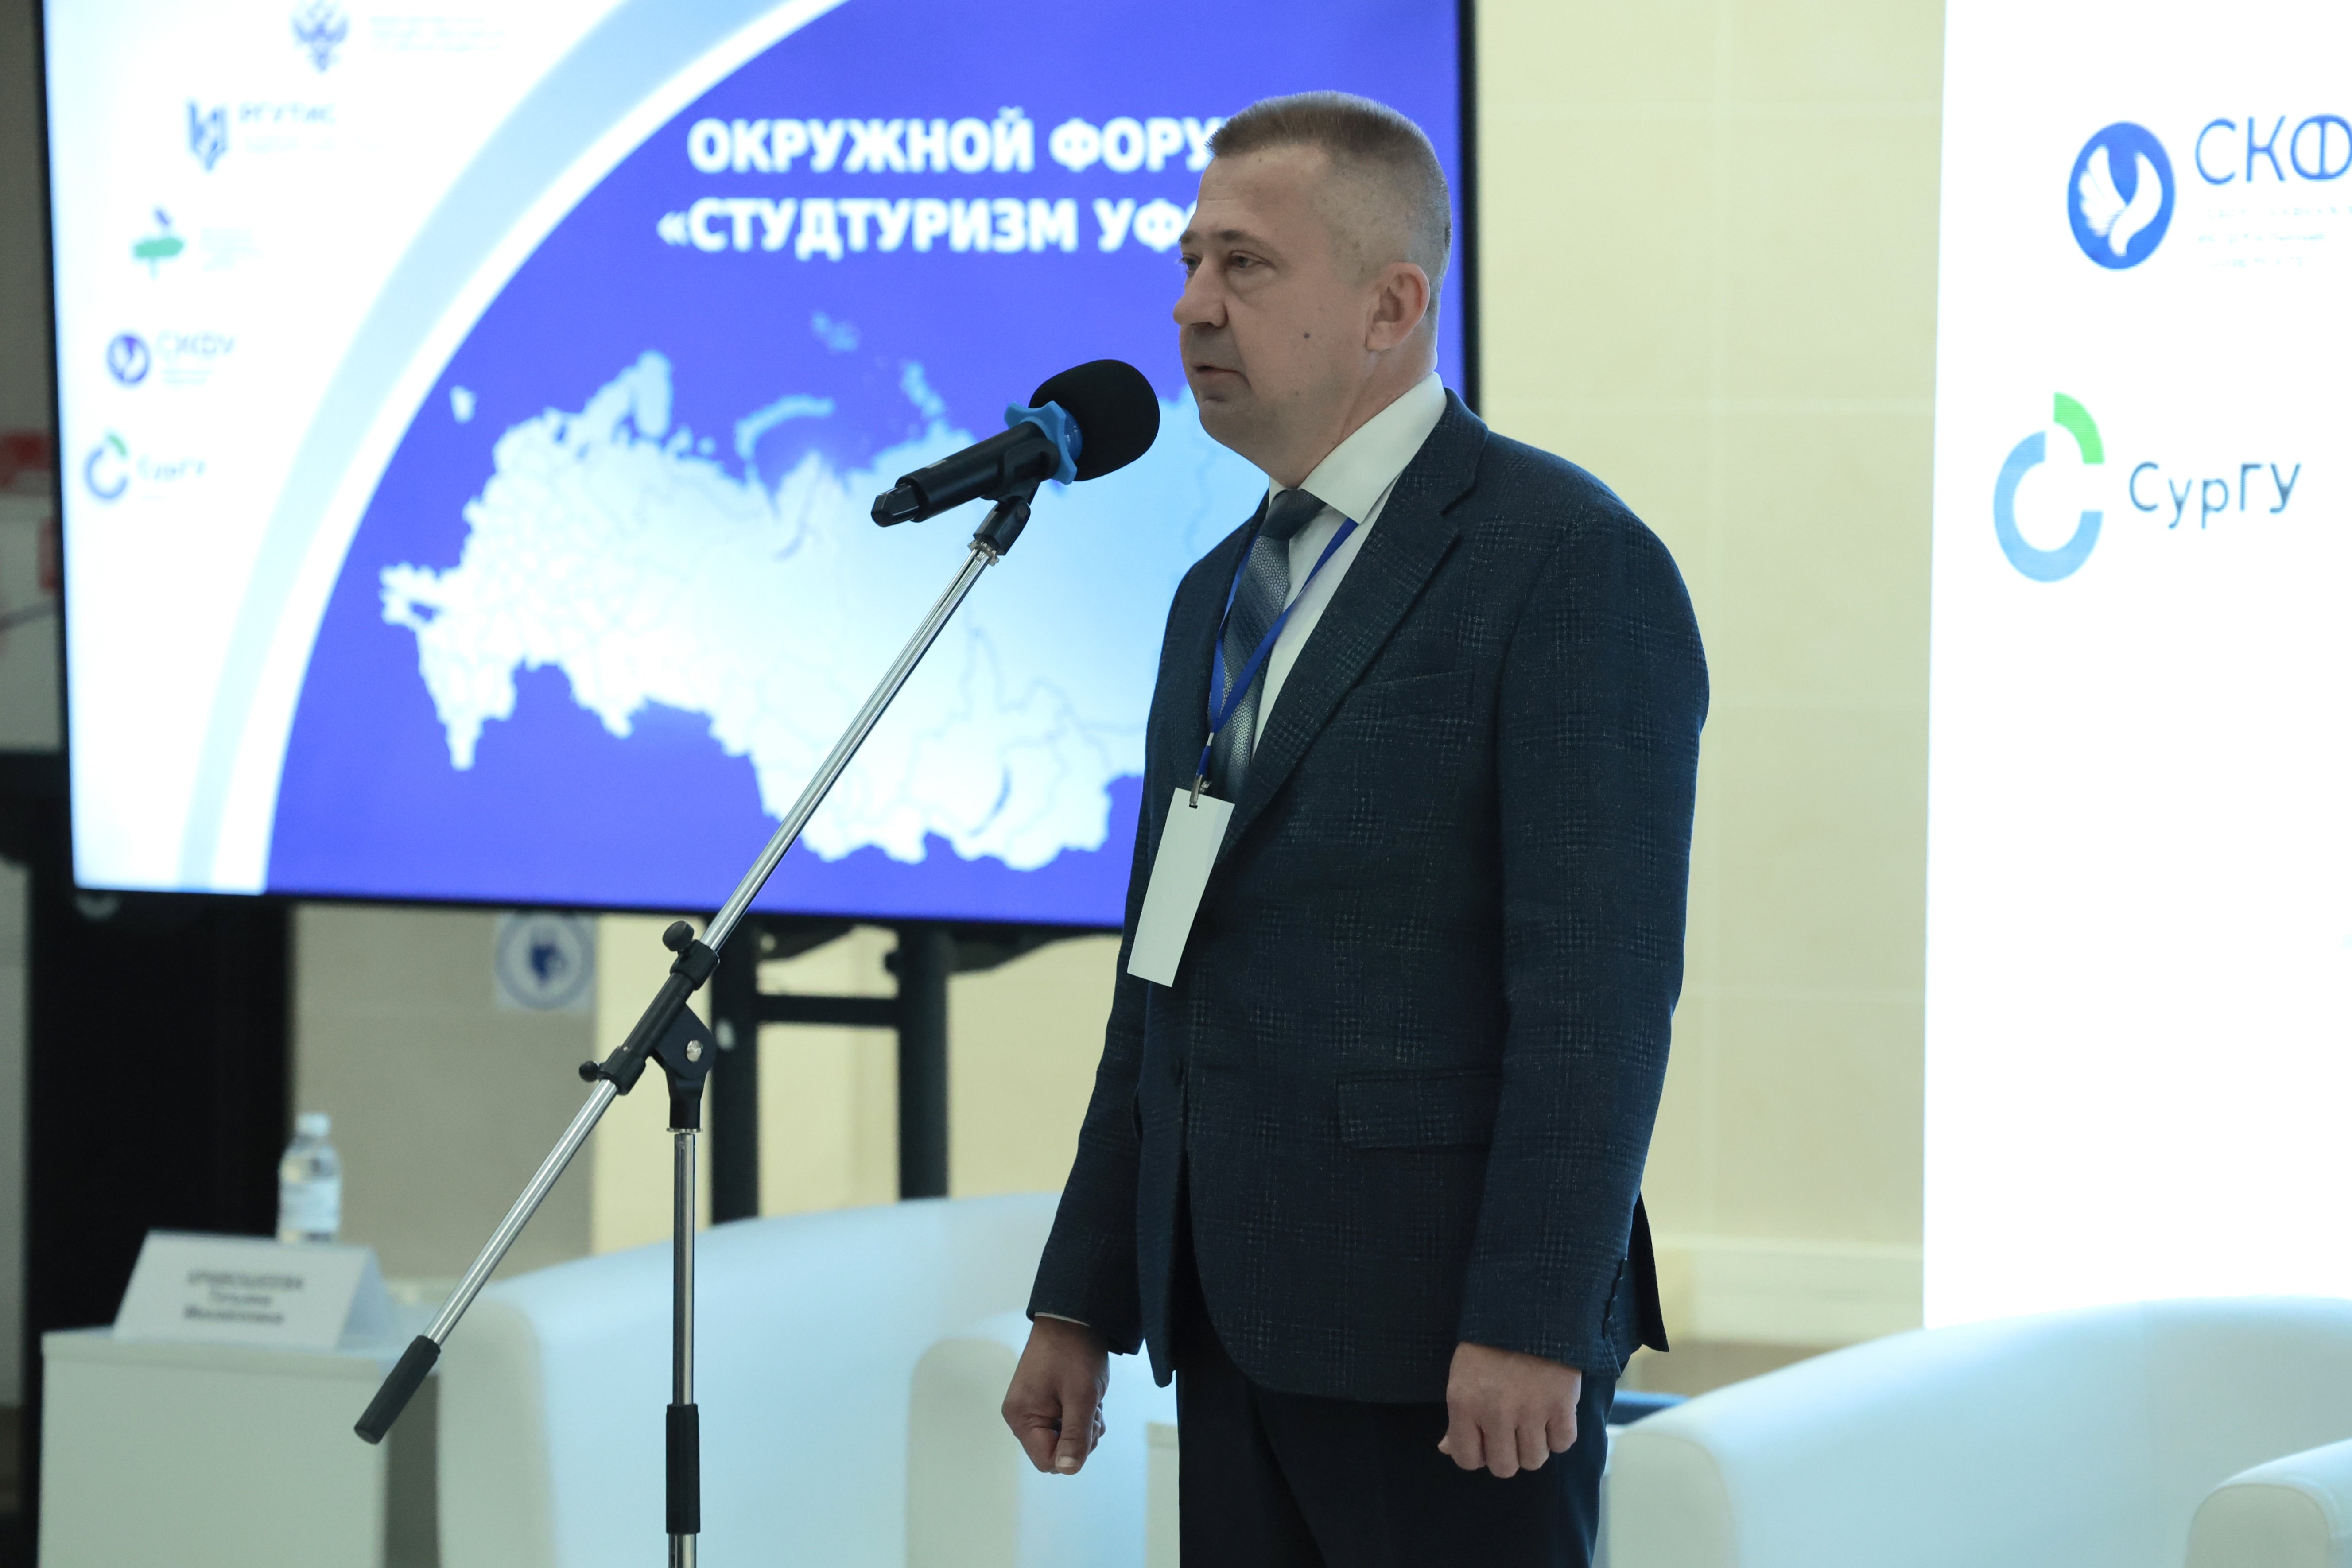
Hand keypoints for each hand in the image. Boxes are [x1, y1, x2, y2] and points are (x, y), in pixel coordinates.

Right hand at [1001, 1317, 1110, 1474]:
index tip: (1085, 1424)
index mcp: (1022, 1417)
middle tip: (1090, 1407)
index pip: (1047, 1461)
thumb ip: (1075, 1436)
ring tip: (1088, 1396)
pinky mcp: (1044, 1401)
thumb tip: (1067, 1469)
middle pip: (1056, 1452)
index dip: (1072, 1450)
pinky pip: (1065, 1424)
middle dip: (1081, 1436)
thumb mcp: (1081, 1397)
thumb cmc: (1074, 1352)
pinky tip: (1085, 1394)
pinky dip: (1081, 1414)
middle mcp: (1022, 1416)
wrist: (1073, 1316)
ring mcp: (1033, 1408)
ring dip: (1084, 1424)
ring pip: (1065, 1439)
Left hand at [1437, 1341, 1582, 1477]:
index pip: (1467, 1459)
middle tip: (1510, 1433)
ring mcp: (1531, 1410)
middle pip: (1504, 1467)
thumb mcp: (1461, 1375)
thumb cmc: (1488, 1344)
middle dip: (1506, 1454)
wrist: (1528, 1309)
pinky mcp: (1561, 1404)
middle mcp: (1496, 1413)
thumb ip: (1456, 1417)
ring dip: (1533, 1446)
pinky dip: (1559, 1435)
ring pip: (1534, 1460)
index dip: (1477, 1454)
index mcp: (1464, 1404)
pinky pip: (1562, 1443)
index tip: (1484, 1441)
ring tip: (1532, 1422)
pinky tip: (1552, 1415)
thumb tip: (1447, 1449)